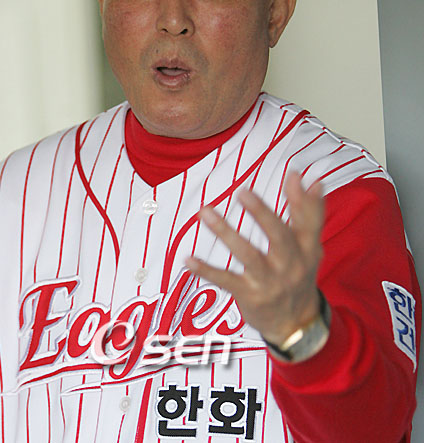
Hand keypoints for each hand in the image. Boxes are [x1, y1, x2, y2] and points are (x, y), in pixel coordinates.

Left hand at [185, 173, 323, 344]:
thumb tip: (301, 175)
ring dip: (225, 232)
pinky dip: (206, 270)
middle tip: (243, 191)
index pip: (309, 222)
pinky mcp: (250, 295)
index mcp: (307, 249)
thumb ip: (304, 210)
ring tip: (205, 212)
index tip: (293, 174)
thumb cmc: (298, 273)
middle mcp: (291, 265)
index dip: (304, 199)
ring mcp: (270, 282)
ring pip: (248, 255)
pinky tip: (188, 260)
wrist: (296, 323)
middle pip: (279, 237)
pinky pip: (226, 280)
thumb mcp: (308, 245)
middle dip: (261, 214)